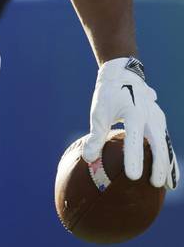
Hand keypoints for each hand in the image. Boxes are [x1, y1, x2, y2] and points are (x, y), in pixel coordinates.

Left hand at [81, 57, 178, 189]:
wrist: (123, 73)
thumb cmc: (108, 94)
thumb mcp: (99, 112)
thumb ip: (96, 136)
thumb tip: (88, 159)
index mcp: (132, 112)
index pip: (134, 139)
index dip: (133, 158)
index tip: (133, 177)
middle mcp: (149, 115)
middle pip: (157, 144)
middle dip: (157, 165)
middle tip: (154, 185)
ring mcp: (157, 117)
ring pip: (165, 144)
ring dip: (168, 164)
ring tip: (169, 186)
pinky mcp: (160, 120)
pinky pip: (166, 142)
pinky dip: (168, 158)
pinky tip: (170, 175)